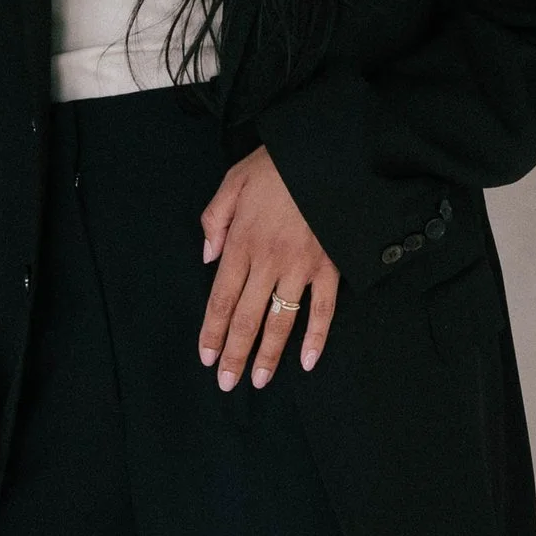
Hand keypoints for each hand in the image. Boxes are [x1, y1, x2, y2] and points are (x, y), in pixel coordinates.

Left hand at [199, 146, 336, 386]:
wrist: (324, 153)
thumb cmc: (277, 165)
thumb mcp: (232, 182)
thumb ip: (215, 220)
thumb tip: (207, 257)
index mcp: (241, 242)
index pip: (220, 298)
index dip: (211, 331)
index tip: (205, 357)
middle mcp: (268, 260)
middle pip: (246, 317)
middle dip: (234, 353)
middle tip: (226, 383)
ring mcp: (301, 266)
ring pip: (281, 319)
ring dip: (269, 353)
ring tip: (259, 379)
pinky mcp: (330, 265)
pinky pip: (323, 308)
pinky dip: (316, 336)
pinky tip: (307, 360)